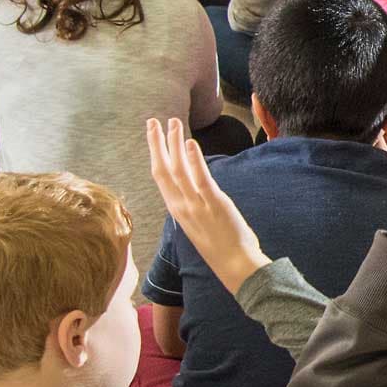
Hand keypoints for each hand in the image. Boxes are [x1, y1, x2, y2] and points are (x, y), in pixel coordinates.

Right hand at [147, 117, 269, 293]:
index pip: (160, 176)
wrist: (234, 265)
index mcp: (176, 209)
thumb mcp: (196, 220)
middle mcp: (181, 206)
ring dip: (174, 144)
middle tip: (153, 121)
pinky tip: (190, 143)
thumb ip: (189, 200)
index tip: (152, 133)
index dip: (154, 153)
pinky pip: (201, 179)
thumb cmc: (218, 243)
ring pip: (179, 170)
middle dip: (157, 143)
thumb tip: (189, 179)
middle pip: (163, 170)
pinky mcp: (213, 203)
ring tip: (173, 123)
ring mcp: (196, 205)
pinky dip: (194, 160)